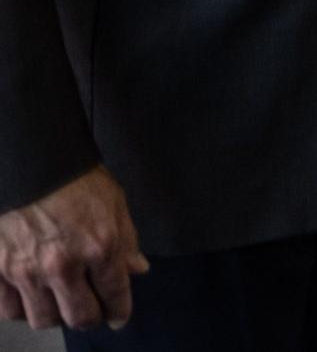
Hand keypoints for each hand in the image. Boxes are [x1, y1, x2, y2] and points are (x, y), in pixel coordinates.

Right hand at [0, 166, 147, 331]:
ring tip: (60, 304)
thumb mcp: (115, 204)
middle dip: (90, 318)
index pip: (115, 295)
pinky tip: (31, 297)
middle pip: (79, 317)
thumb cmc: (77, 178)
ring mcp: (27, 271)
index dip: (119, 312)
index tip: (118, 318)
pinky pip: (9, 309)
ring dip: (55, 316)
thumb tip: (137, 270)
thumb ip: (127, 241)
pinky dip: (22, 308)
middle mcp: (63, 266)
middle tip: (91, 312)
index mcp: (99, 247)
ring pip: (43, 320)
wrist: (32, 164)